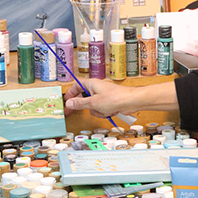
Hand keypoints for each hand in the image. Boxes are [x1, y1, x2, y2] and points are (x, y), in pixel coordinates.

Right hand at [63, 78, 178, 118]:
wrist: (131, 102)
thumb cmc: (114, 98)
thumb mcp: (93, 102)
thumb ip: (80, 103)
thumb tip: (69, 102)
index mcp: (91, 84)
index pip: (76, 86)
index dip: (70, 94)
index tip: (65, 102)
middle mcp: (96, 88)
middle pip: (82, 97)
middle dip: (81, 106)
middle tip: (70, 112)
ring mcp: (102, 96)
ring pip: (91, 106)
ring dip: (96, 111)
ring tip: (102, 110)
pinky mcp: (108, 103)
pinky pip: (100, 109)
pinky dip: (103, 112)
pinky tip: (109, 112)